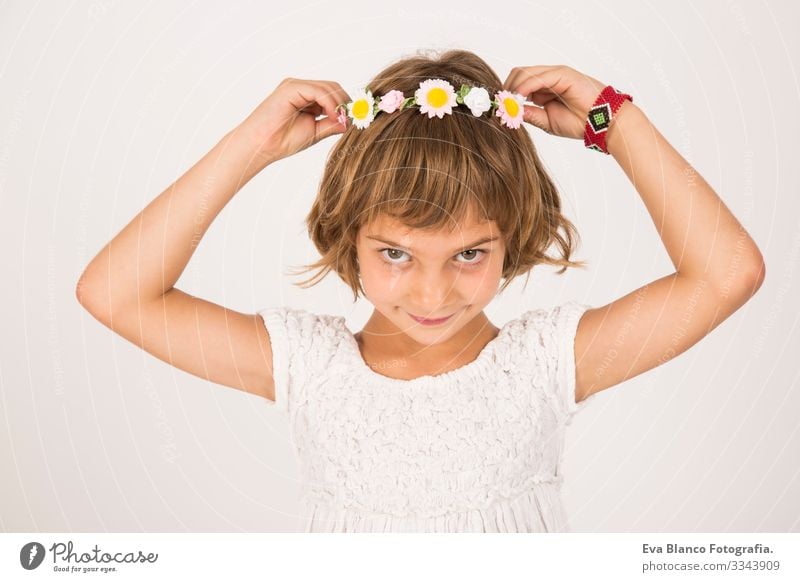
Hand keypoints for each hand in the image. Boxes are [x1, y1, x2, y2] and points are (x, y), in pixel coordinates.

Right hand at [235, 77, 349, 163]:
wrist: (261, 146)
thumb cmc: (282, 141)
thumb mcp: (315, 132)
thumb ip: (331, 124)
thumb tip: (349, 121)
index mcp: (306, 97)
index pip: (333, 94)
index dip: (346, 105)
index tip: (357, 120)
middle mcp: (301, 88)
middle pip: (333, 87)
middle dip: (346, 103)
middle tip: (353, 119)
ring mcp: (295, 85)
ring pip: (328, 87)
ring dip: (340, 105)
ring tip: (341, 121)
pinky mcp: (291, 87)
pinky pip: (318, 91)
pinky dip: (330, 103)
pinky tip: (333, 116)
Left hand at [502, 65, 605, 139]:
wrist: (601, 124)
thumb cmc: (578, 123)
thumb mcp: (546, 121)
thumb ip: (529, 114)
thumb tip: (510, 112)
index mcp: (544, 88)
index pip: (518, 83)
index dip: (506, 94)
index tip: (498, 108)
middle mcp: (548, 78)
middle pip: (518, 74)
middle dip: (506, 90)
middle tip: (501, 106)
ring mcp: (555, 74)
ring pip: (524, 73)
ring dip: (512, 89)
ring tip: (508, 105)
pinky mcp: (562, 74)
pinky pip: (537, 77)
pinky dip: (524, 87)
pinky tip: (518, 99)